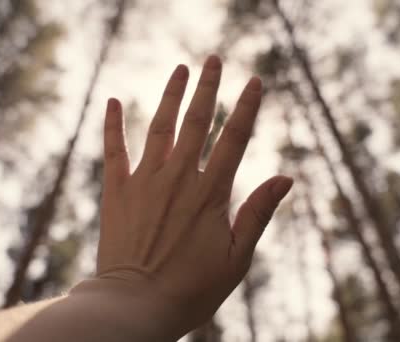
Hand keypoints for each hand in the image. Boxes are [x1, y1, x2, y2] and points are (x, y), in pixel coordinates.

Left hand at [73, 55, 292, 338]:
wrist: (135, 305)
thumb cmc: (192, 288)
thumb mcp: (237, 257)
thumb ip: (258, 212)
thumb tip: (286, 178)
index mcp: (210, 192)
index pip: (234, 138)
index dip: (246, 107)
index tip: (254, 81)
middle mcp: (178, 177)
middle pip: (196, 122)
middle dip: (208, 88)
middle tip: (214, 59)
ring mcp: (144, 181)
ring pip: (159, 127)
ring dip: (170, 95)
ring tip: (180, 69)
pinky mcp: (116, 191)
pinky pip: (114, 149)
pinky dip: (113, 124)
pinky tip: (114, 101)